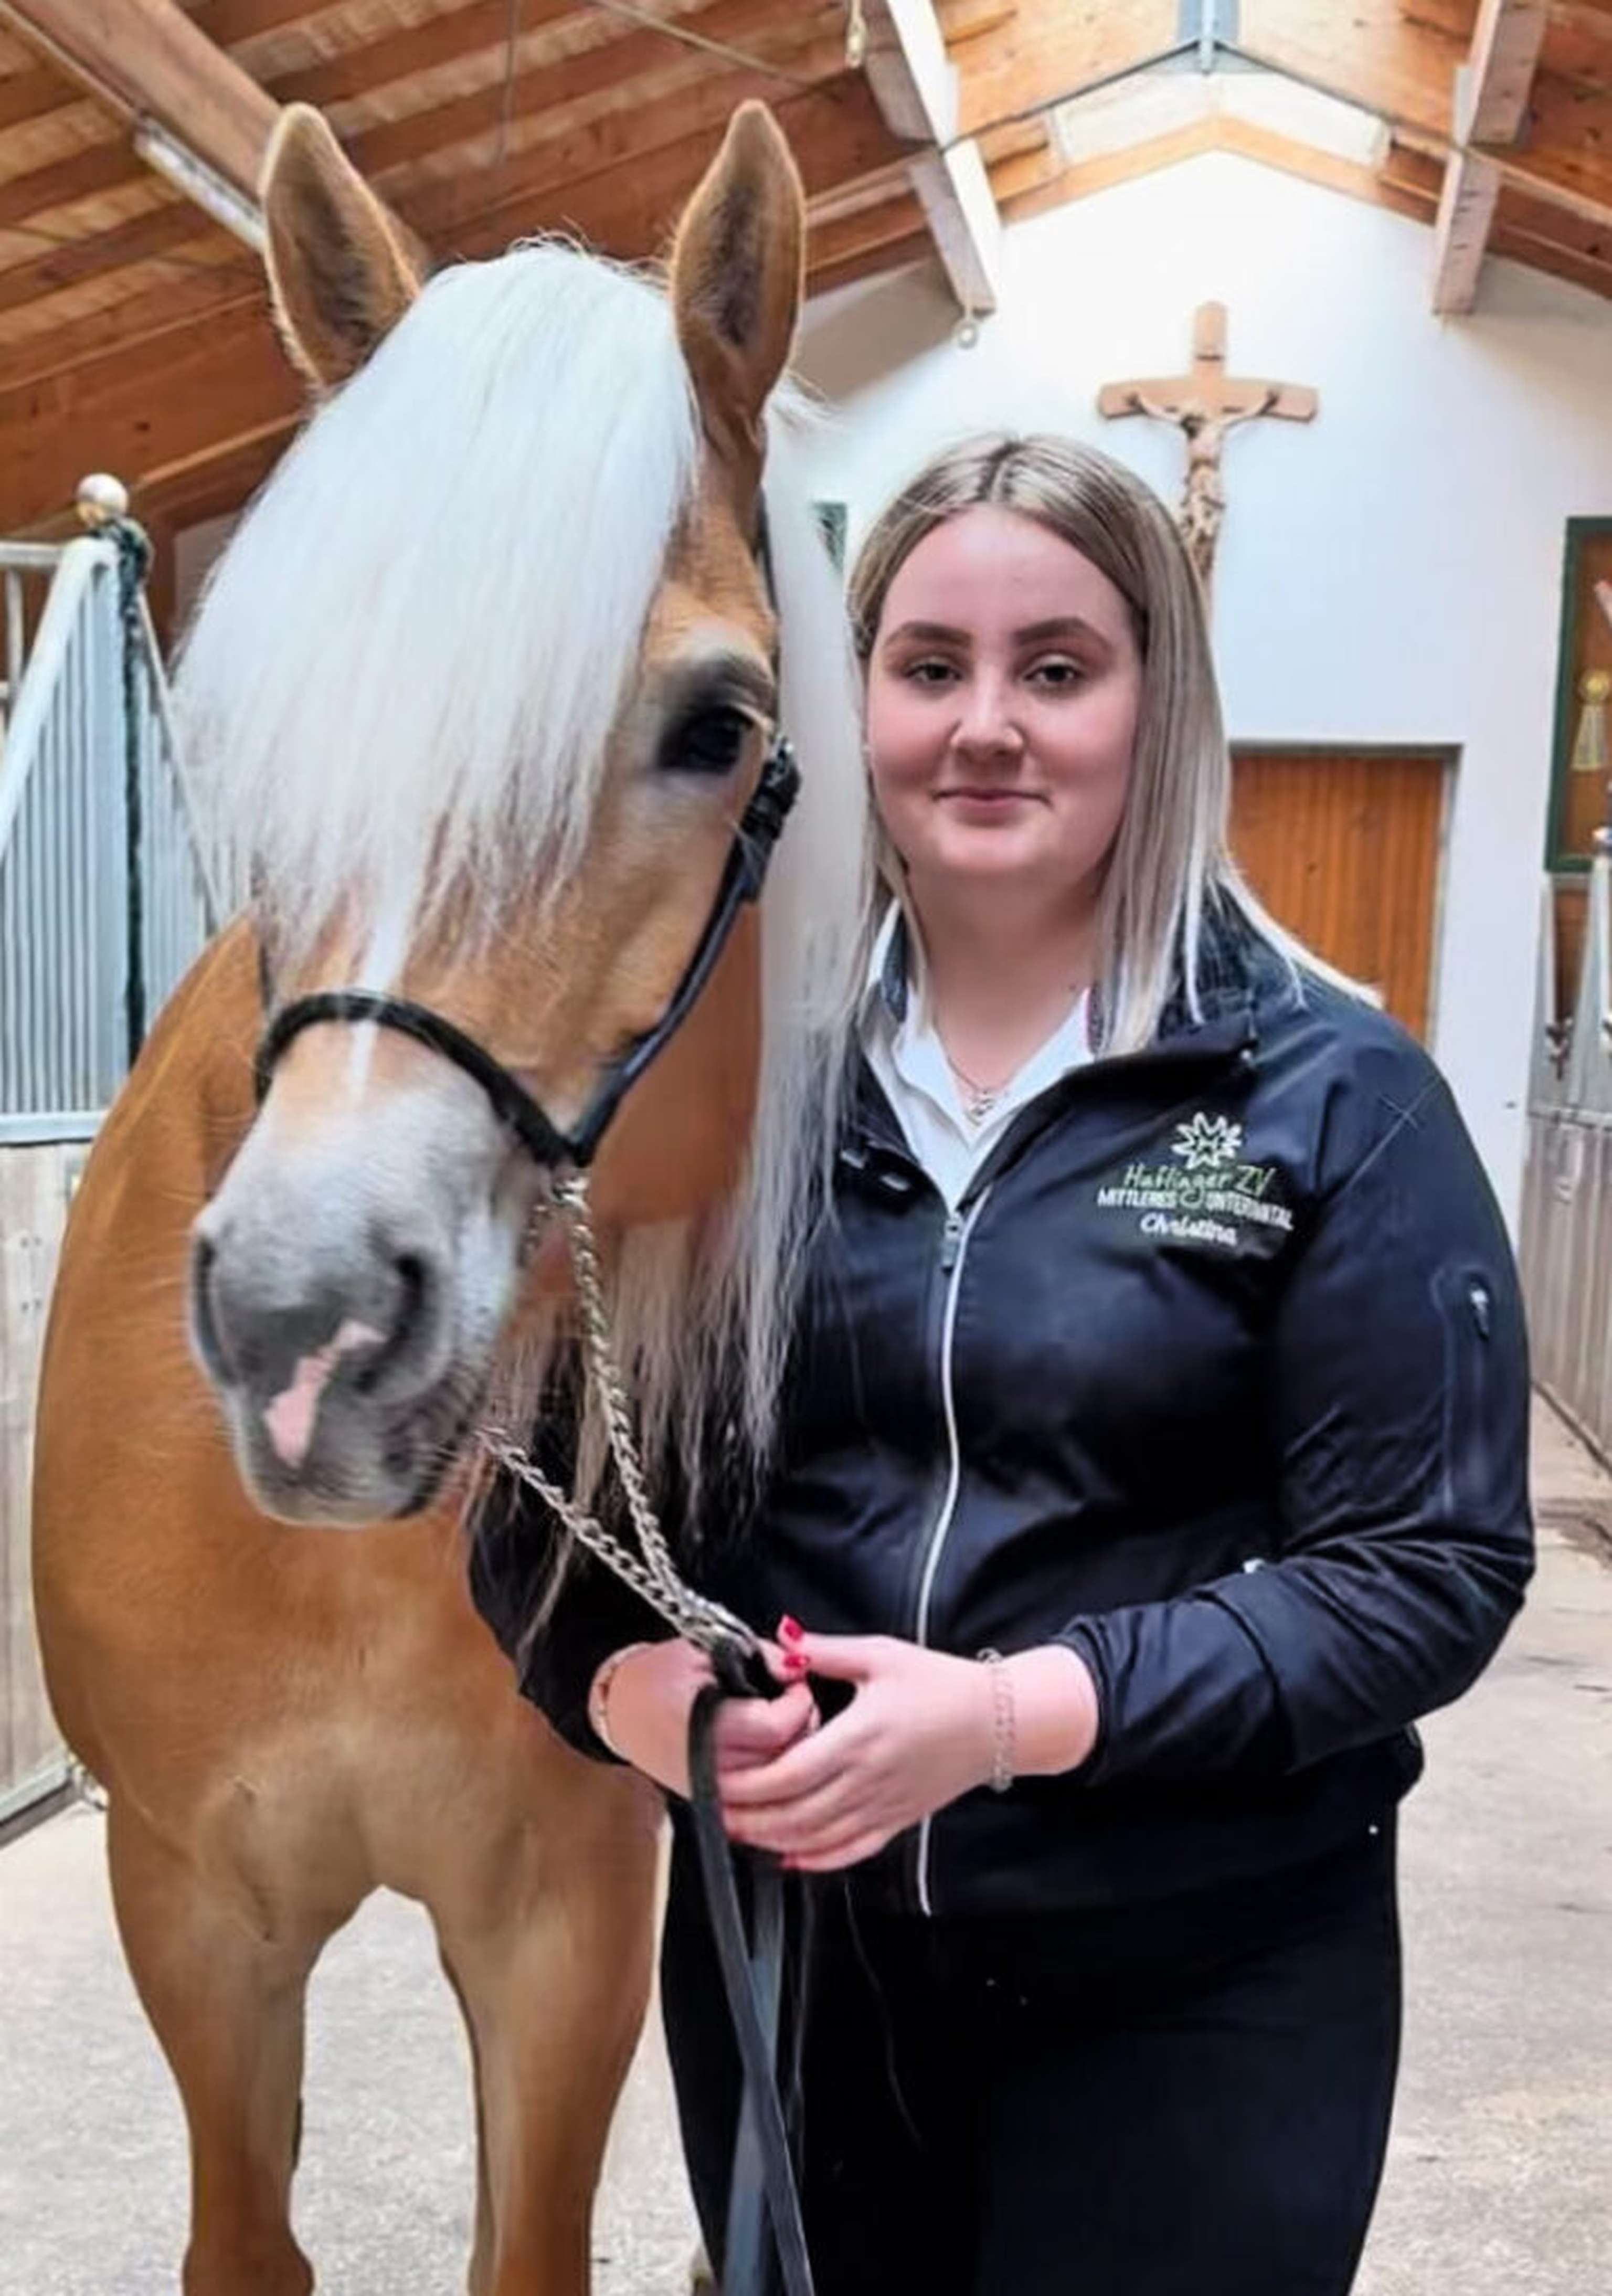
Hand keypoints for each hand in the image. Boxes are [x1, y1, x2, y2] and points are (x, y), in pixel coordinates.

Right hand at [592, 1637, 818, 1798]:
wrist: (618, 1709)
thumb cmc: (659, 1674)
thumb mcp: (704, 1648)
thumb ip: (756, 1656)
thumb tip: (798, 1668)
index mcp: (704, 1725)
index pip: (776, 1728)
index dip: (798, 1702)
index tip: (796, 1682)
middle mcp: (708, 1768)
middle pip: (784, 1759)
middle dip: (801, 1727)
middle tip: (794, 1700)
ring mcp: (709, 1792)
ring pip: (778, 1784)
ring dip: (792, 1753)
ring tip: (781, 1723)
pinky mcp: (710, 1803)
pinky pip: (761, 1798)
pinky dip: (774, 1775)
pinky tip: (771, 1750)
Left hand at [719, 1631, 1098, 1871]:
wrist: (998, 1721)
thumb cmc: (938, 1682)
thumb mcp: (880, 1654)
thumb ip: (825, 1650)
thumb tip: (777, 1640)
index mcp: (858, 1738)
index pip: (788, 1774)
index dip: (745, 1784)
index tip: (712, 1777)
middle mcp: (867, 1780)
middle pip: (794, 1814)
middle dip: (747, 1817)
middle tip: (709, 1810)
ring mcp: (883, 1807)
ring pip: (817, 1839)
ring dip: (772, 1840)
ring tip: (737, 1832)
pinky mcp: (898, 1821)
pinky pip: (852, 1850)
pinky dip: (818, 1860)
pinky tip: (791, 1858)